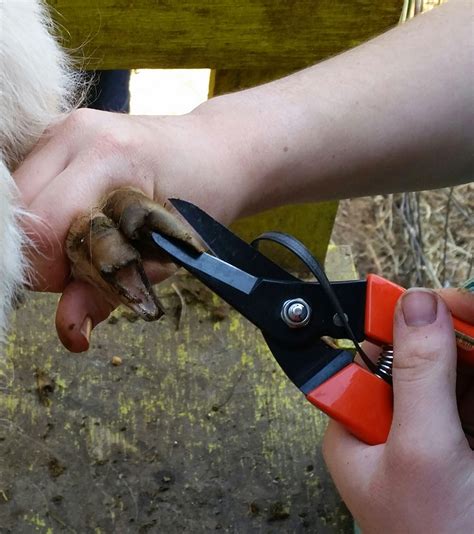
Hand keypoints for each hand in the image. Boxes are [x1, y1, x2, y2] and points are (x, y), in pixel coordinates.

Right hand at [15, 108, 244, 351]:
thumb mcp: (166, 255)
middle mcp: (76, 134)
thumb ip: (109, 292)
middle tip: (82, 262)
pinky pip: (27, 181)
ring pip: (17, 196)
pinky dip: (40, 210)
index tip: (77, 282)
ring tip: (83, 236)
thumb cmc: (201, 202)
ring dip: (39, 230)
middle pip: (20, 213)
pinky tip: (74, 215)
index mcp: (109, 159)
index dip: (51, 271)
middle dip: (42, 253)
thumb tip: (71, 333)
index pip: (43, 229)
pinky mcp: (58, 131)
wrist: (214, 151)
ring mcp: (64, 127)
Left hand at [323, 289, 473, 531]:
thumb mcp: (423, 448)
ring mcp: (427, 439)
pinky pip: (468, 401)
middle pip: (416, 360)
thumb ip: (418, 374)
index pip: (371, 353)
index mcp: (354, 426)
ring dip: (471, 354)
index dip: (405, 322)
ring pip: (451, 377)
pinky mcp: (459, 451)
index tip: (443, 303)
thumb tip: (414, 303)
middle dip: (452, 337)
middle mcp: (386, 428)